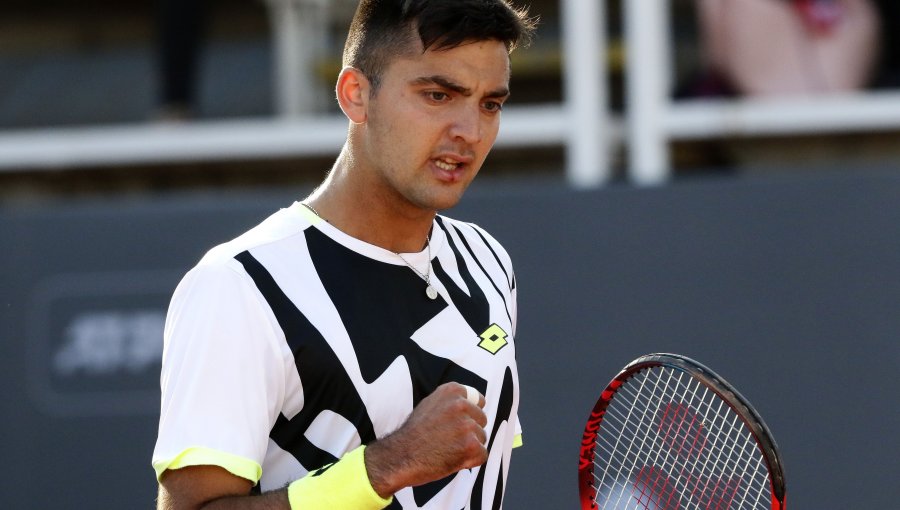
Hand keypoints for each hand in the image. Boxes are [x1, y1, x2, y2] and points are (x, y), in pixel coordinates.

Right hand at [364, 382, 486, 497]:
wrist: (401, 456)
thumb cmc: (414, 433)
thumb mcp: (429, 405)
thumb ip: (450, 402)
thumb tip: (471, 403)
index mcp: (452, 391)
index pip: (479, 401)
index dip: (471, 414)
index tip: (460, 423)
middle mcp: (461, 404)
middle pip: (481, 420)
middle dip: (471, 431)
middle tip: (450, 439)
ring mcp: (467, 425)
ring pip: (482, 438)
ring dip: (470, 447)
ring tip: (448, 450)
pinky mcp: (471, 445)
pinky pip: (482, 455)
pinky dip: (471, 461)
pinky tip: (453, 460)